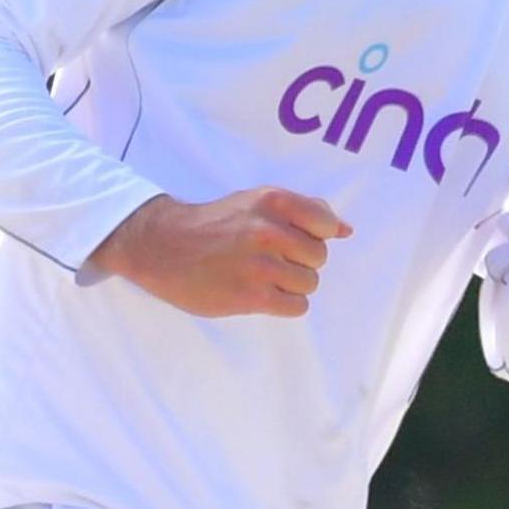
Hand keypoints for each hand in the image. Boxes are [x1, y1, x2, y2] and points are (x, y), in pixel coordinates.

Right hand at [89, 189, 350, 317]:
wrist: (163, 246)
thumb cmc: (216, 222)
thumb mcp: (257, 201)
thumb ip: (304, 210)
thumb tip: (346, 229)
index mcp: (274, 202)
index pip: (326, 225)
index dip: (315, 236)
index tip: (291, 240)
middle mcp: (268, 231)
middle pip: (319, 257)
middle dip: (301, 261)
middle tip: (272, 260)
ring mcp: (259, 265)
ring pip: (309, 283)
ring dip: (292, 285)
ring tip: (264, 277)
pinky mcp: (250, 296)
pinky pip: (296, 306)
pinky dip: (285, 304)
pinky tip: (263, 294)